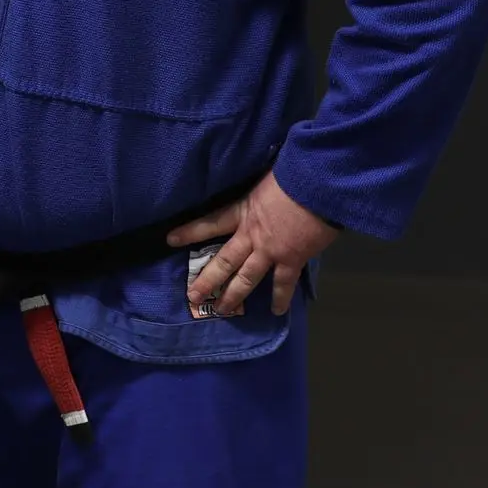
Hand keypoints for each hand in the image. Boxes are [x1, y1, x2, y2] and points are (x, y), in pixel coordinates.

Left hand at [167, 172, 338, 315]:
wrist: (317, 186)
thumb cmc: (292, 176)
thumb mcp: (264, 179)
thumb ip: (257, 191)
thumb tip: (257, 189)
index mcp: (243, 212)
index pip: (210, 223)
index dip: (190, 231)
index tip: (170, 240)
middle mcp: (251, 236)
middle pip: (224, 261)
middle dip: (207, 280)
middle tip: (192, 296)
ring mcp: (270, 251)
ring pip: (247, 278)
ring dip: (234, 295)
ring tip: (222, 311)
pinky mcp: (292, 260)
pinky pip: (283, 284)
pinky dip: (280, 298)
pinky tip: (277, 312)